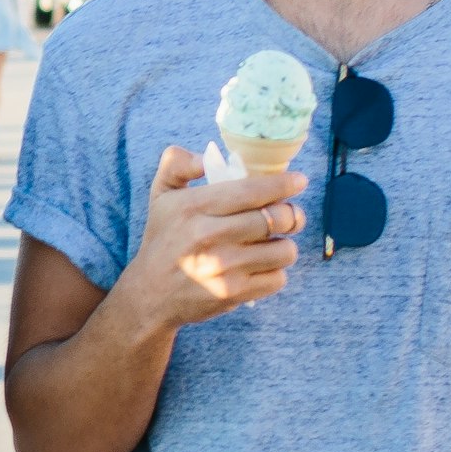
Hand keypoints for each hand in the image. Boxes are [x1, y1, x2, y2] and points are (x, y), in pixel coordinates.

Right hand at [119, 145, 304, 331]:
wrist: (151, 295)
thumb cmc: (164, 240)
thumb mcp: (161, 195)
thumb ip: (177, 164)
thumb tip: (205, 156)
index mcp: (194, 207)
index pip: (251, 191)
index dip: (283, 184)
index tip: (299, 181)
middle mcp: (209, 236)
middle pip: (275, 218)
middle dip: (291, 215)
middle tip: (290, 215)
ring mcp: (224, 268)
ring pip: (283, 250)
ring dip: (284, 245)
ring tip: (272, 243)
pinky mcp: (234, 294)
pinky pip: (278, 278)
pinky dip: (275, 272)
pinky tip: (261, 266)